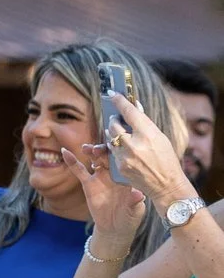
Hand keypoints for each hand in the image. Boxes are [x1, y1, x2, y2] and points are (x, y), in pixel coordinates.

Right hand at [60, 144, 146, 249]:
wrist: (115, 228)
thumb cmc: (130, 218)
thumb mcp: (135, 211)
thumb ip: (135, 202)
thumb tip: (137, 195)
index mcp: (128, 176)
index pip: (125, 160)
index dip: (121, 152)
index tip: (117, 147)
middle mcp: (115, 174)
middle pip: (109, 156)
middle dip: (104, 149)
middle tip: (99, 149)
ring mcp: (101, 177)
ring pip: (95, 160)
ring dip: (91, 151)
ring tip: (86, 148)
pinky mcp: (88, 184)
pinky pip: (80, 171)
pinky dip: (72, 162)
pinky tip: (65, 152)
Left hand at [106, 94, 195, 215]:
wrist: (166, 185)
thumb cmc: (167, 159)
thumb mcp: (161, 138)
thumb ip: (145, 124)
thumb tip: (134, 107)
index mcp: (149, 134)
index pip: (130, 113)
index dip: (119, 101)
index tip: (112, 93)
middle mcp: (135, 145)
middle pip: (114, 124)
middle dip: (114, 120)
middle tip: (117, 117)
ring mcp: (125, 157)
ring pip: (110, 138)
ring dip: (112, 133)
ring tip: (120, 132)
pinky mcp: (119, 167)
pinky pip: (111, 151)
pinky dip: (114, 146)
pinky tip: (120, 146)